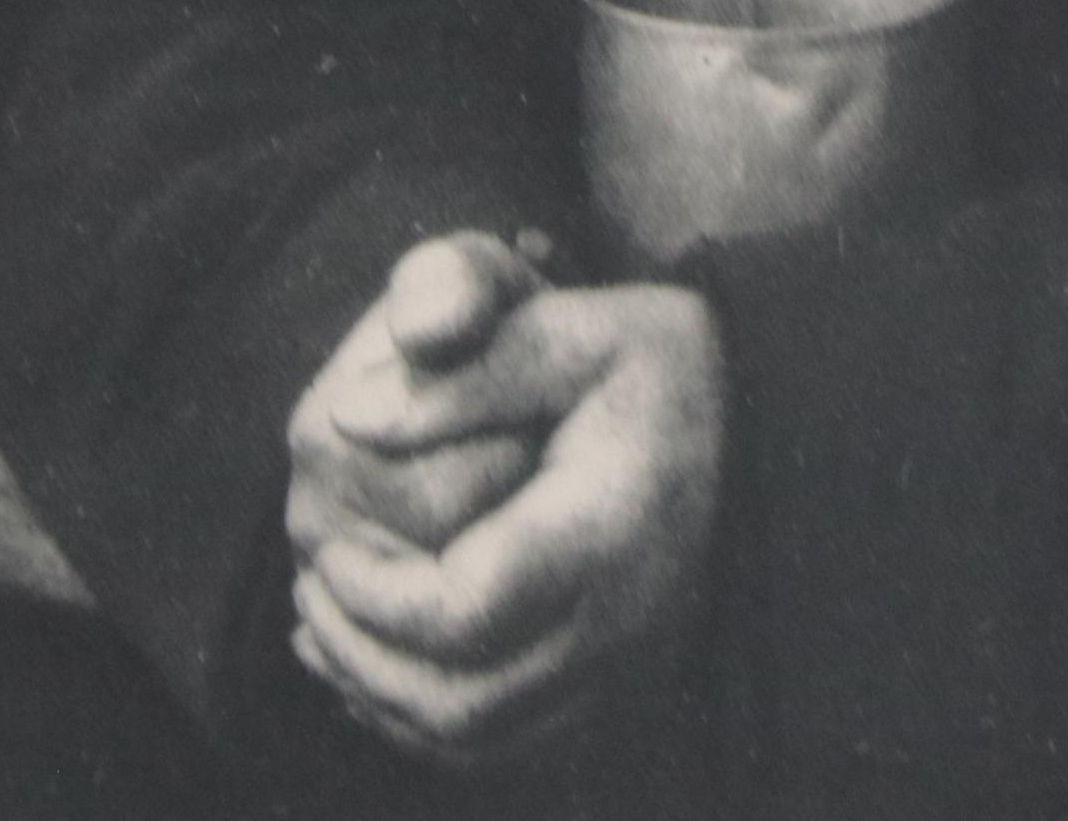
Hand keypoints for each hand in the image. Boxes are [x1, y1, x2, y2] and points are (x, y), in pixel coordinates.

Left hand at [290, 278, 724, 767]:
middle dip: (361, 653)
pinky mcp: (616, 684)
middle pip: (458, 698)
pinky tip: (383, 665)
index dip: (375, 595)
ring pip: (473, 735)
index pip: (466, 610)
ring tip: (328, 626)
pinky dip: (426, 717)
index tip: (328, 547)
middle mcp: (623, 620)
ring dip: (382, 695)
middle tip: (312, 588)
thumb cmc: (654, 361)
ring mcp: (624, 666)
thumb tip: (347, 418)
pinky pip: (503, 742)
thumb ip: (468, 367)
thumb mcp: (574, 327)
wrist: (755, 409)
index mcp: (609, 532)